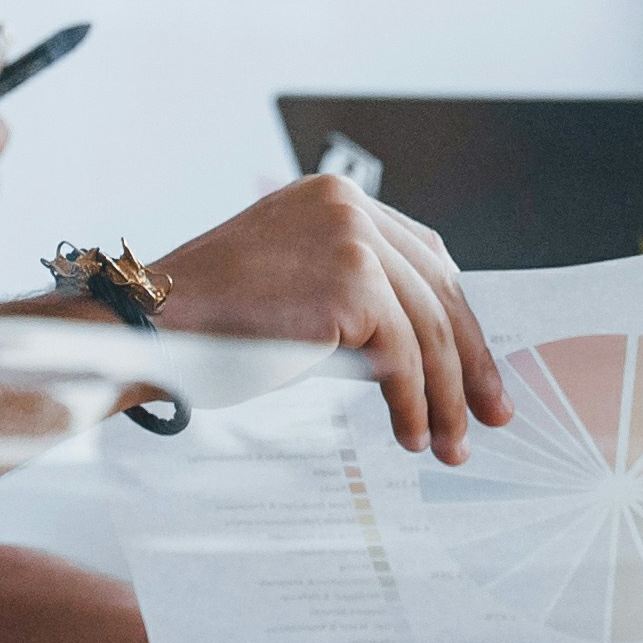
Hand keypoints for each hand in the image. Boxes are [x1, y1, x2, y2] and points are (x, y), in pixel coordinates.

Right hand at [152, 173, 503, 461]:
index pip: (425, 258)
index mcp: (336, 198)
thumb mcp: (293, 285)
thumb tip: (423, 352)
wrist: (151, 327)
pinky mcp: (352, 284)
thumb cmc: (210, 320)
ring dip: (446, 396)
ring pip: (429, 329)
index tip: (475, 368)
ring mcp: (353, 240)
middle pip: (440, 290)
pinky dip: (414, 403)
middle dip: (470, 360)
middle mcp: (350, 207)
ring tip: (450, 444)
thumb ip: (352, 294)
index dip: (457, 316)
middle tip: (491, 413)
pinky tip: (409, 435)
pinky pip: (404, 356)